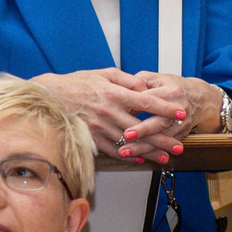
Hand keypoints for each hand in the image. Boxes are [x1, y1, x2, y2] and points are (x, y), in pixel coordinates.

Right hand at [45, 68, 194, 162]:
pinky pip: (112, 149)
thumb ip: (127, 79)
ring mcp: (99, 126)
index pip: (146, 101)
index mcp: (113, 92)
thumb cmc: (78, 83)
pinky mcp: (90, 137)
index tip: (181, 113)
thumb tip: (146, 87)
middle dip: (163, 138)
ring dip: (148, 152)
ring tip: (164, 158)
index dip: (165, 108)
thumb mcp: (104, 73)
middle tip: (179, 147)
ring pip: (129, 142)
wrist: (50, 97)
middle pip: (142, 128)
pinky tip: (138, 159)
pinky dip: (127, 155)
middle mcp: (108, 111)